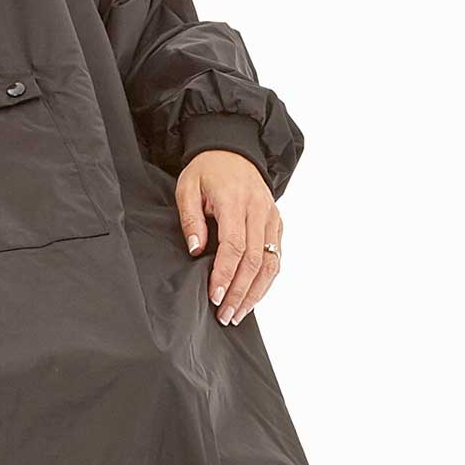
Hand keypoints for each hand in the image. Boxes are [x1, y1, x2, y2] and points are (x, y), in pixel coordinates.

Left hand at [174, 150, 282, 326]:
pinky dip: (266, 280)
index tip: (216, 296)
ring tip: (239, 313)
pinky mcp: (277, 223)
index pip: (234, 246)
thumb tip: (196, 251)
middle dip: (240, 292)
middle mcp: (259, 211)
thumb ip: (191, 219)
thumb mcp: (187, 187)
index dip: (226, 274)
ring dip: (256, 292)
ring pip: (270, 262)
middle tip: (226, 315)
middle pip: (254, 260)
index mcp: (235, 201)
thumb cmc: (207, 170)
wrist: (234, 149)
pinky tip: (253, 297)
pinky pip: (276, 256)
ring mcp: (272, 218)